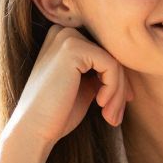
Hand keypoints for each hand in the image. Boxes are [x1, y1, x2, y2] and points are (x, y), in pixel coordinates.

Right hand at [7, 25, 133, 147]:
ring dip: (118, 93)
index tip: (118, 106)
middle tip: (115, 117)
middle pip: (110, 56)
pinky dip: (113, 89)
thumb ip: (100, 73)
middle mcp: (63, 32)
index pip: (104, 55)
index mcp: (63, 40)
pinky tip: (100, 105)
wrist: (33, 130)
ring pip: (114, 62)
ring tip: (110, 117)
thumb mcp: (84, 87)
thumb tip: (129, 71)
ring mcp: (67, 38)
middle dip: (119, 89)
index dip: (117, 81)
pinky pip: (111, 66)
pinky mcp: (73, 48)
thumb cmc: (57, 114)